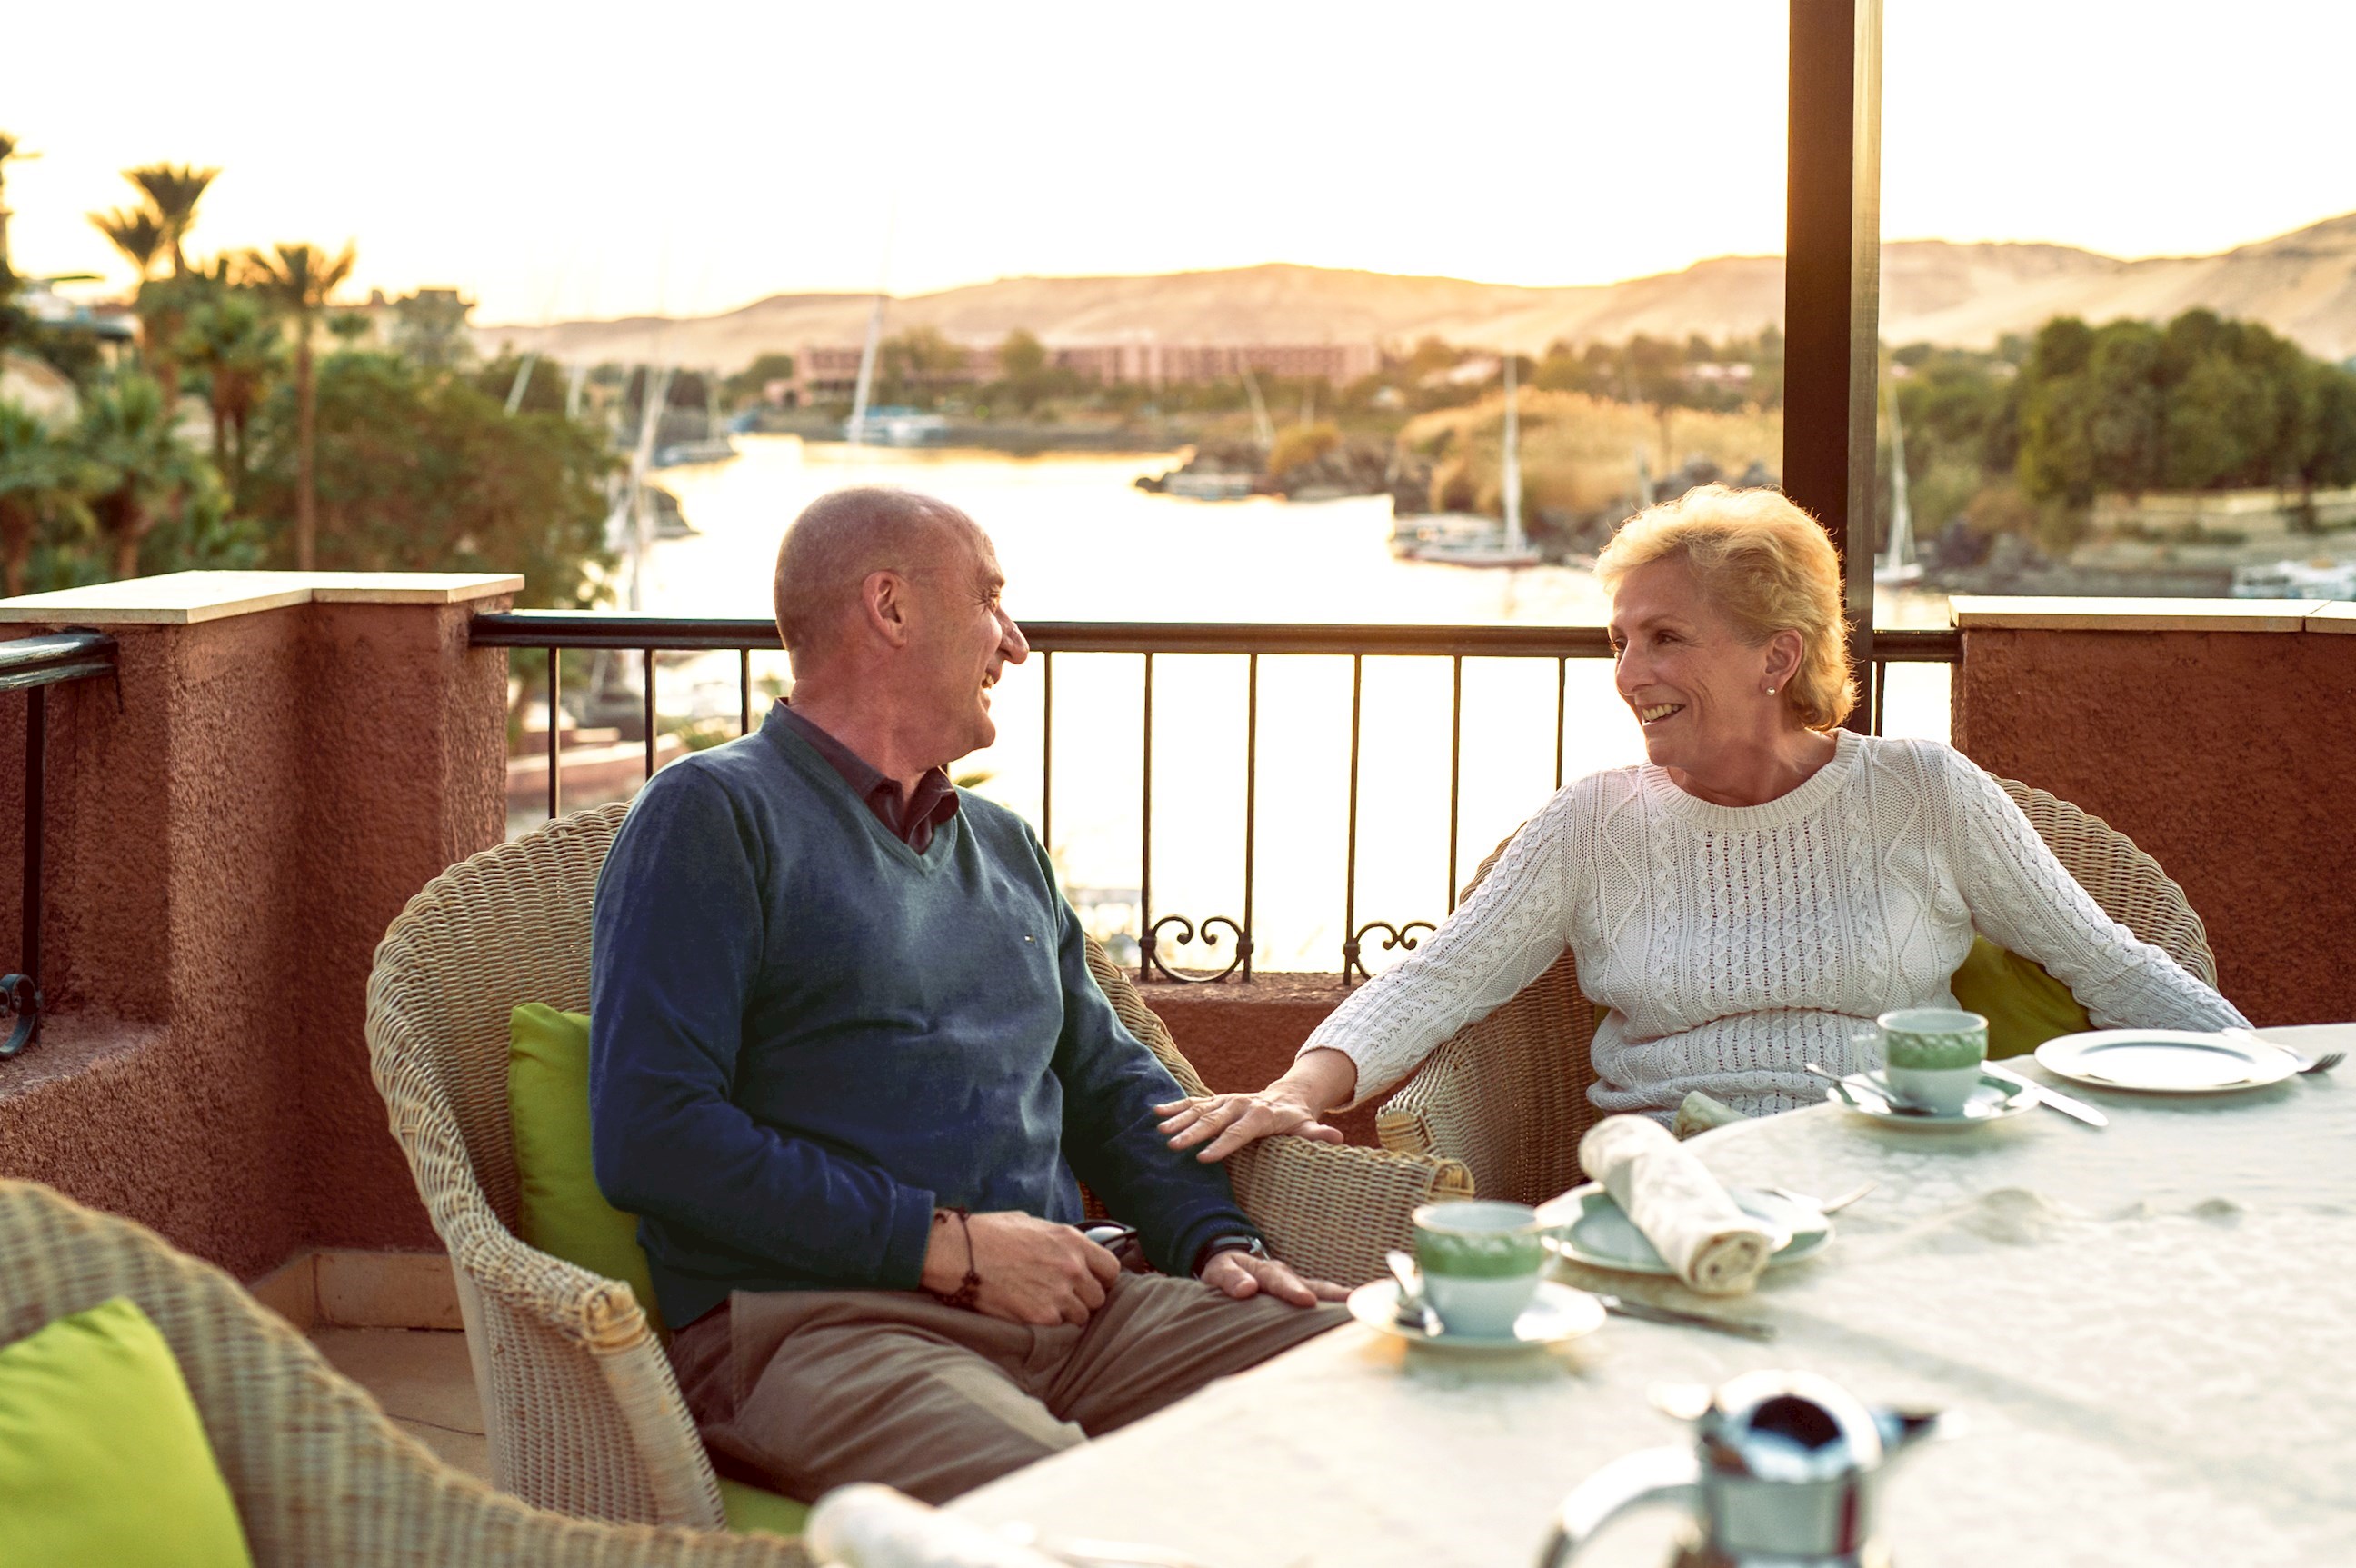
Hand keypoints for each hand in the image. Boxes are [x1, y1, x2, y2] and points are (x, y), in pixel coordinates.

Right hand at [923, 1210, 1120, 1327]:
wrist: (959, 1253)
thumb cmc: (989, 1234)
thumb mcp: (1032, 1224)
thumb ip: (1058, 1241)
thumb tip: (1069, 1251)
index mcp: (1071, 1241)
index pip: (1111, 1268)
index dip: (1102, 1278)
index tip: (1092, 1282)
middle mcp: (1072, 1267)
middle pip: (1099, 1297)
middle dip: (1084, 1299)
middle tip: (1064, 1297)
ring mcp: (1059, 1294)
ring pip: (1081, 1317)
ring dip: (1067, 1315)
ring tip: (1044, 1306)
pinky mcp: (1041, 1317)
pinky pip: (1058, 1328)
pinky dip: (1048, 1325)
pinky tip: (1030, 1313)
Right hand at [1154, 1089, 1344, 1161]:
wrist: (1287, 1097)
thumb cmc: (1296, 1120)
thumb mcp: (1308, 1126)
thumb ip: (1317, 1134)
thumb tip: (1336, 1137)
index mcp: (1260, 1115)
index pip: (1239, 1131)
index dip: (1222, 1144)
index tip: (1204, 1157)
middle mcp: (1240, 1104)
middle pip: (1214, 1119)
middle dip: (1193, 1133)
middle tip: (1174, 1146)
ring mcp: (1225, 1100)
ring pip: (1199, 1109)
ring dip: (1179, 1119)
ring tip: (1160, 1131)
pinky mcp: (1216, 1100)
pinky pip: (1192, 1102)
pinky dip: (1175, 1106)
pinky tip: (1156, 1112)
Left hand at [1200, 1249, 1348, 1307]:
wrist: (1231, 1268)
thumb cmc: (1225, 1272)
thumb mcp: (1218, 1272)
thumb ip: (1229, 1278)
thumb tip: (1246, 1289)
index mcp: (1265, 1271)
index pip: (1279, 1280)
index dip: (1292, 1291)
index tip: (1307, 1301)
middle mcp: (1287, 1276)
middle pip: (1312, 1286)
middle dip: (1332, 1295)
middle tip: (1352, 1302)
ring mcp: (1297, 1286)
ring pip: (1323, 1293)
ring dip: (1342, 1301)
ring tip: (1365, 1310)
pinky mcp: (1302, 1296)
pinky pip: (1323, 1301)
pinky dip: (1339, 1307)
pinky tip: (1356, 1319)